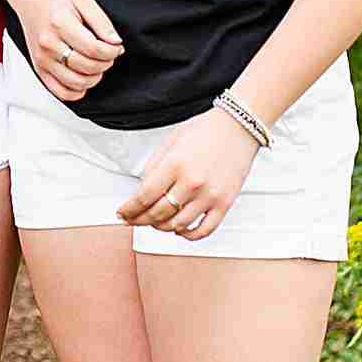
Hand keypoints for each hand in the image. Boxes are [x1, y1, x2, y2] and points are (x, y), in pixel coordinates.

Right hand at [13, 0, 121, 100]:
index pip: (94, 49)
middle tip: (108, 54)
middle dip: (106, 63)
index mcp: (60, 24)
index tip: (116, 47)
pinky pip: (61, 92)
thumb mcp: (84, 0)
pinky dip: (77, 91)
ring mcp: (42, 59)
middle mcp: (48, 44)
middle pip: (87, 67)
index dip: (112, 52)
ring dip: (94, 78)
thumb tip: (115, 42)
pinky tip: (83, 77)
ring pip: (77, 83)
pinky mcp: (39, 69)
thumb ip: (102, 22)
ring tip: (96, 64)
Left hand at [117, 108, 260, 238]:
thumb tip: (141, 190)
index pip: (144, 197)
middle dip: (139, 220)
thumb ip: (154, 166)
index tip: (122, 213)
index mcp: (175, 164)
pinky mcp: (224, 203)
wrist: (238, 126)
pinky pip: (204, 230)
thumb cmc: (205, 130)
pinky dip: (188, 235)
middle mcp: (191, 182)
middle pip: (157, 214)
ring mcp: (209, 195)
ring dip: (161, 227)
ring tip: (154, 223)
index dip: (129, 209)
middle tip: (132, 220)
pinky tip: (180, 229)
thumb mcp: (171, 141)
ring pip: (177, 225)